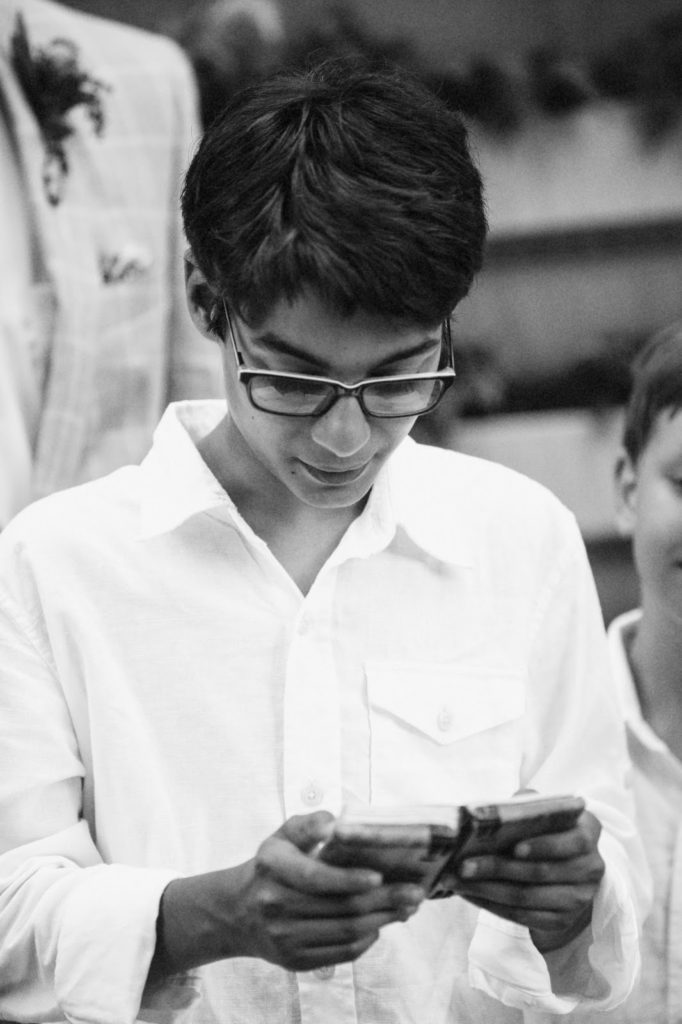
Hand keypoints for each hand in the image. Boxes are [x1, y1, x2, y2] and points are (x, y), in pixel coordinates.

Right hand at [231, 811, 424, 969]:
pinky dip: (367, 939)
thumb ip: (309, 824)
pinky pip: (341, 952)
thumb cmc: (272, 867)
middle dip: (383, 900)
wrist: (238, 913)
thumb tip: (335, 823)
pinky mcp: (295, 961)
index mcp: (273, 867)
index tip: (380, 875)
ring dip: (383, 920)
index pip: (316, 877)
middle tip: (414, 892)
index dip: (349, 878)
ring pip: (346, 932)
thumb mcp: (282, 836)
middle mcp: (276, 905)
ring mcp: (285, 938)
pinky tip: (382, 924)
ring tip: (407, 907)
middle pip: (340, 907)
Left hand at [453, 810, 604, 951]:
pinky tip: (469, 895)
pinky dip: (492, 906)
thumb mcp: (545, 812)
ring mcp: (578, 898)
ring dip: (487, 890)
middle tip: (463, 865)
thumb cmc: (547, 828)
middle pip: (540, 872)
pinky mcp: (561, 920)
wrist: (567, 865)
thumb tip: (494, 811)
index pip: (572, 841)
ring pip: (527, 897)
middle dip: (498, 868)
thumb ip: (528, 806)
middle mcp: (590, 868)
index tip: (514, 847)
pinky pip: (522, 916)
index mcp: (588, 833)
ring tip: (456, 881)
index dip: (544, 846)